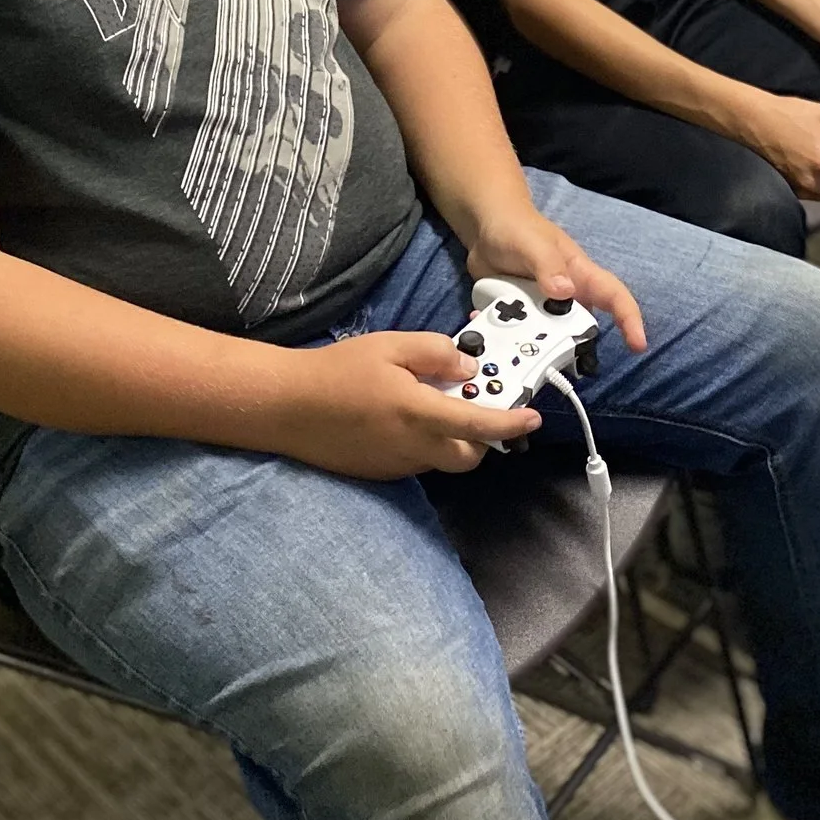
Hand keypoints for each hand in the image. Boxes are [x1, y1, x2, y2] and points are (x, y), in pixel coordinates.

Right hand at [276, 331, 543, 478]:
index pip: (480, 426)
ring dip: (451, 439)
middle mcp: (413, 448)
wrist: (287, 406)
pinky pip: (417, 462)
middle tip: (475, 406)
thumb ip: (435, 353)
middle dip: (483, 437)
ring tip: (433, 403)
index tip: (532, 417)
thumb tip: (468, 369)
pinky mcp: (380, 473)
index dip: (511, 423)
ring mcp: (396, 465)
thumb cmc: (337, 371)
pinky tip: (404, 417)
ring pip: (442, 460)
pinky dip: (425, 444)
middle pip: (469, 456)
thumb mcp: (390, 346)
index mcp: (419, 414)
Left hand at [464, 206, 647, 353]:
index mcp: (580, 275)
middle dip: (571, 349)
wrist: (486, 230)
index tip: (638, 344)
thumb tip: (564, 291)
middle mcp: (567, 297)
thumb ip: (547, 264)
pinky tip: (493, 338)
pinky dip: (510, 340)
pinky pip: (523, 336)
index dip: (630, 319)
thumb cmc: (517, 228)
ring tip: (518, 354)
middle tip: (552, 362)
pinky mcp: (523, 317)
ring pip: (552, 339)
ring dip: (536, 348)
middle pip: (582, 331)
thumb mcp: (531, 243)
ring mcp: (544, 309)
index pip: (614, 296)